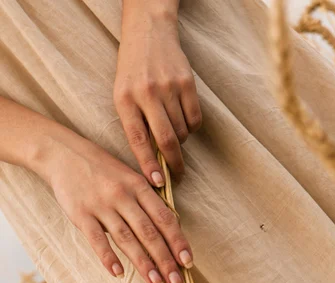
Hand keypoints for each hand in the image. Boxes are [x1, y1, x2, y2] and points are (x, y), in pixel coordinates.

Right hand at [42, 131, 192, 282]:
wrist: (63, 154)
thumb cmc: (102, 169)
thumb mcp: (130, 177)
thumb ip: (148, 200)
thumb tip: (172, 228)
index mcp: (139, 186)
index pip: (164, 218)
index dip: (178, 241)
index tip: (188, 262)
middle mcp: (123, 195)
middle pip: (149, 232)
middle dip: (165, 259)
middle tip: (176, 282)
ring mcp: (102, 205)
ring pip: (127, 239)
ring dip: (143, 263)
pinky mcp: (81, 214)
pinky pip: (97, 239)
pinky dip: (108, 257)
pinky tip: (119, 273)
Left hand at [114, 6, 201, 186]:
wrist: (149, 32)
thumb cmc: (133, 72)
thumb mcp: (123, 96)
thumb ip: (135, 124)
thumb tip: (153, 160)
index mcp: (125, 100)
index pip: (138, 140)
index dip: (148, 165)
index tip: (157, 183)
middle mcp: (146, 93)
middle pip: (166, 140)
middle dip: (174, 163)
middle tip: (177, 174)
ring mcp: (168, 87)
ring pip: (182, 131)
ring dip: (180, 139)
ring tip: (173, 131)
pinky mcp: (187, 82)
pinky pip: (195, 119)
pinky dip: (192, 127)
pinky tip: (183, 118)